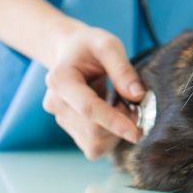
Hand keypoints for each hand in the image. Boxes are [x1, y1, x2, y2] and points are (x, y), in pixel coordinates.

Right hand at [43, 26, 142, 158]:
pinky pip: (94, 146)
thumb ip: (122, 69)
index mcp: (61, 80)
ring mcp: (61, 119)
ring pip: (94, 142)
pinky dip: (111, 137)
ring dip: (117, 131)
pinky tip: (114, 117)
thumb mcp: (108, 45)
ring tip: (122, 105)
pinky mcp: (71, 129)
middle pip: (93, 130)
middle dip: (121, 124)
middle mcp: (55, 103)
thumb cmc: (90, 47)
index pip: (88, 108)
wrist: (72, 52)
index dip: (114, 121)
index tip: (136, 132)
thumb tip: (137, 95)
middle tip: (136, 105)